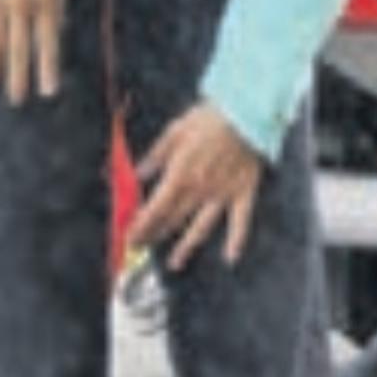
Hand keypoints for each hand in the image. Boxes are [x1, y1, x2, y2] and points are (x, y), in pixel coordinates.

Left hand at [129, 102, 263, 269]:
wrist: (246, 113)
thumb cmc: (209, 118)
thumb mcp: (175, 131)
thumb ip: (155, 156)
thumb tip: (138, 173)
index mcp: (179, 174)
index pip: (155, 208)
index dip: (140, 225)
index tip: (130, 237)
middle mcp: (198, 190)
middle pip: (172, 220)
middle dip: (154, 235)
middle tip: (143, 246)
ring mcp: (222, 195)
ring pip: (200, 228)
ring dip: (185, 247)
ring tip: (174, 263)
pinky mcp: (243, 193)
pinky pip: (240, 222)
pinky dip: (236, 241)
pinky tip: (230, 257)